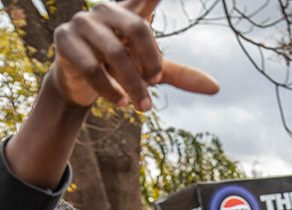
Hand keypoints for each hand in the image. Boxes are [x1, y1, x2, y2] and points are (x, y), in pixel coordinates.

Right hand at [52, 0, 218, 111]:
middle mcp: (107, 11)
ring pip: (115, 53)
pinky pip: (91, 66)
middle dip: (151, 60)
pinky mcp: (64, 40)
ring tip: (143, 106)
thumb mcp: (153, 71)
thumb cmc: (122, 69)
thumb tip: (216, 88)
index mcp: (131, 12)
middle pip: (138, 28)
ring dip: (132, 84)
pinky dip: (109, 88)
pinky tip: (120, 102)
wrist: (81, 83)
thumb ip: (181, 75)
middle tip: (155, 82)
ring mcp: (83, 23)